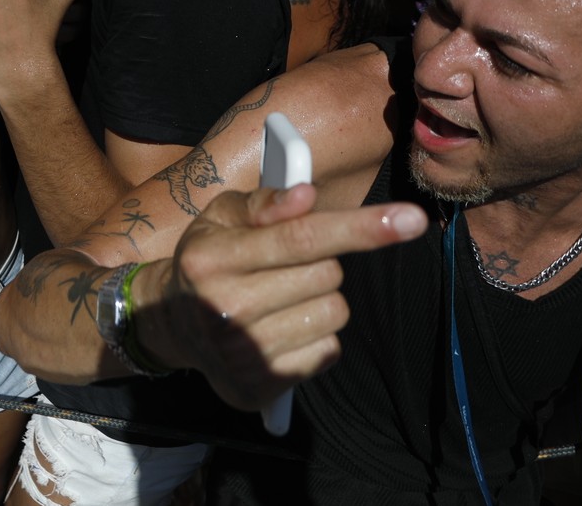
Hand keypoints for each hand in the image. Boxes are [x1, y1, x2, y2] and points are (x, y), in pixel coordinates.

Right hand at [133, 185, 427, 411]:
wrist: (168, 324)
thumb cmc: (208, 259)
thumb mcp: (221, 217)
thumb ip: (265, 203)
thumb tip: (306, 196)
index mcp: (213, 258)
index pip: (302, 238)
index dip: (360, 227)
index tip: (412, 220)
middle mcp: (226, 308)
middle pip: (327, 275)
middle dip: (320, 262)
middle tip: (284, 265)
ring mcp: (244, 353)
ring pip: (334, 313)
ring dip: (321, 300)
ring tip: (282, 298)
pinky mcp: (261, 386)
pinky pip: (328, 350)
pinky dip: (316, 336)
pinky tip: (282, 330)